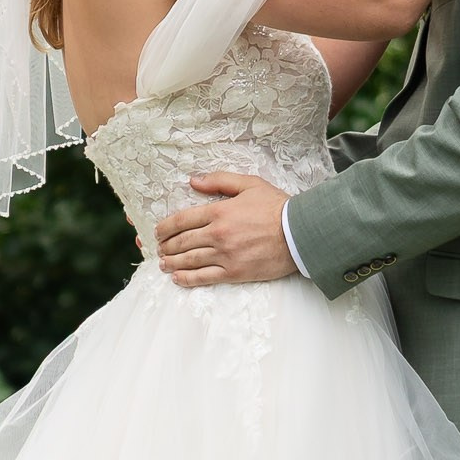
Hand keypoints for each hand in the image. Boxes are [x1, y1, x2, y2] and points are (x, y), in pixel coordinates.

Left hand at [155, 172, 296, 286]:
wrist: (300, 233)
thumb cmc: (277, 207)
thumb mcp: (250, 184)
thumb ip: (219, 181)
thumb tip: (193, 181)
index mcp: (219, 211)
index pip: (182, 220)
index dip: (165, 227)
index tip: (158, 231)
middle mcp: (218, 234)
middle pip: (182, 241)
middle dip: (166, 246)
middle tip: (159, 248)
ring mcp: (225, 255)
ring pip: (190, 260)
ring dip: (172, 263)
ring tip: (163, 263)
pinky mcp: (235, 272)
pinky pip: (205, 277)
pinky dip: (187, 279)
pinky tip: (177, 279)